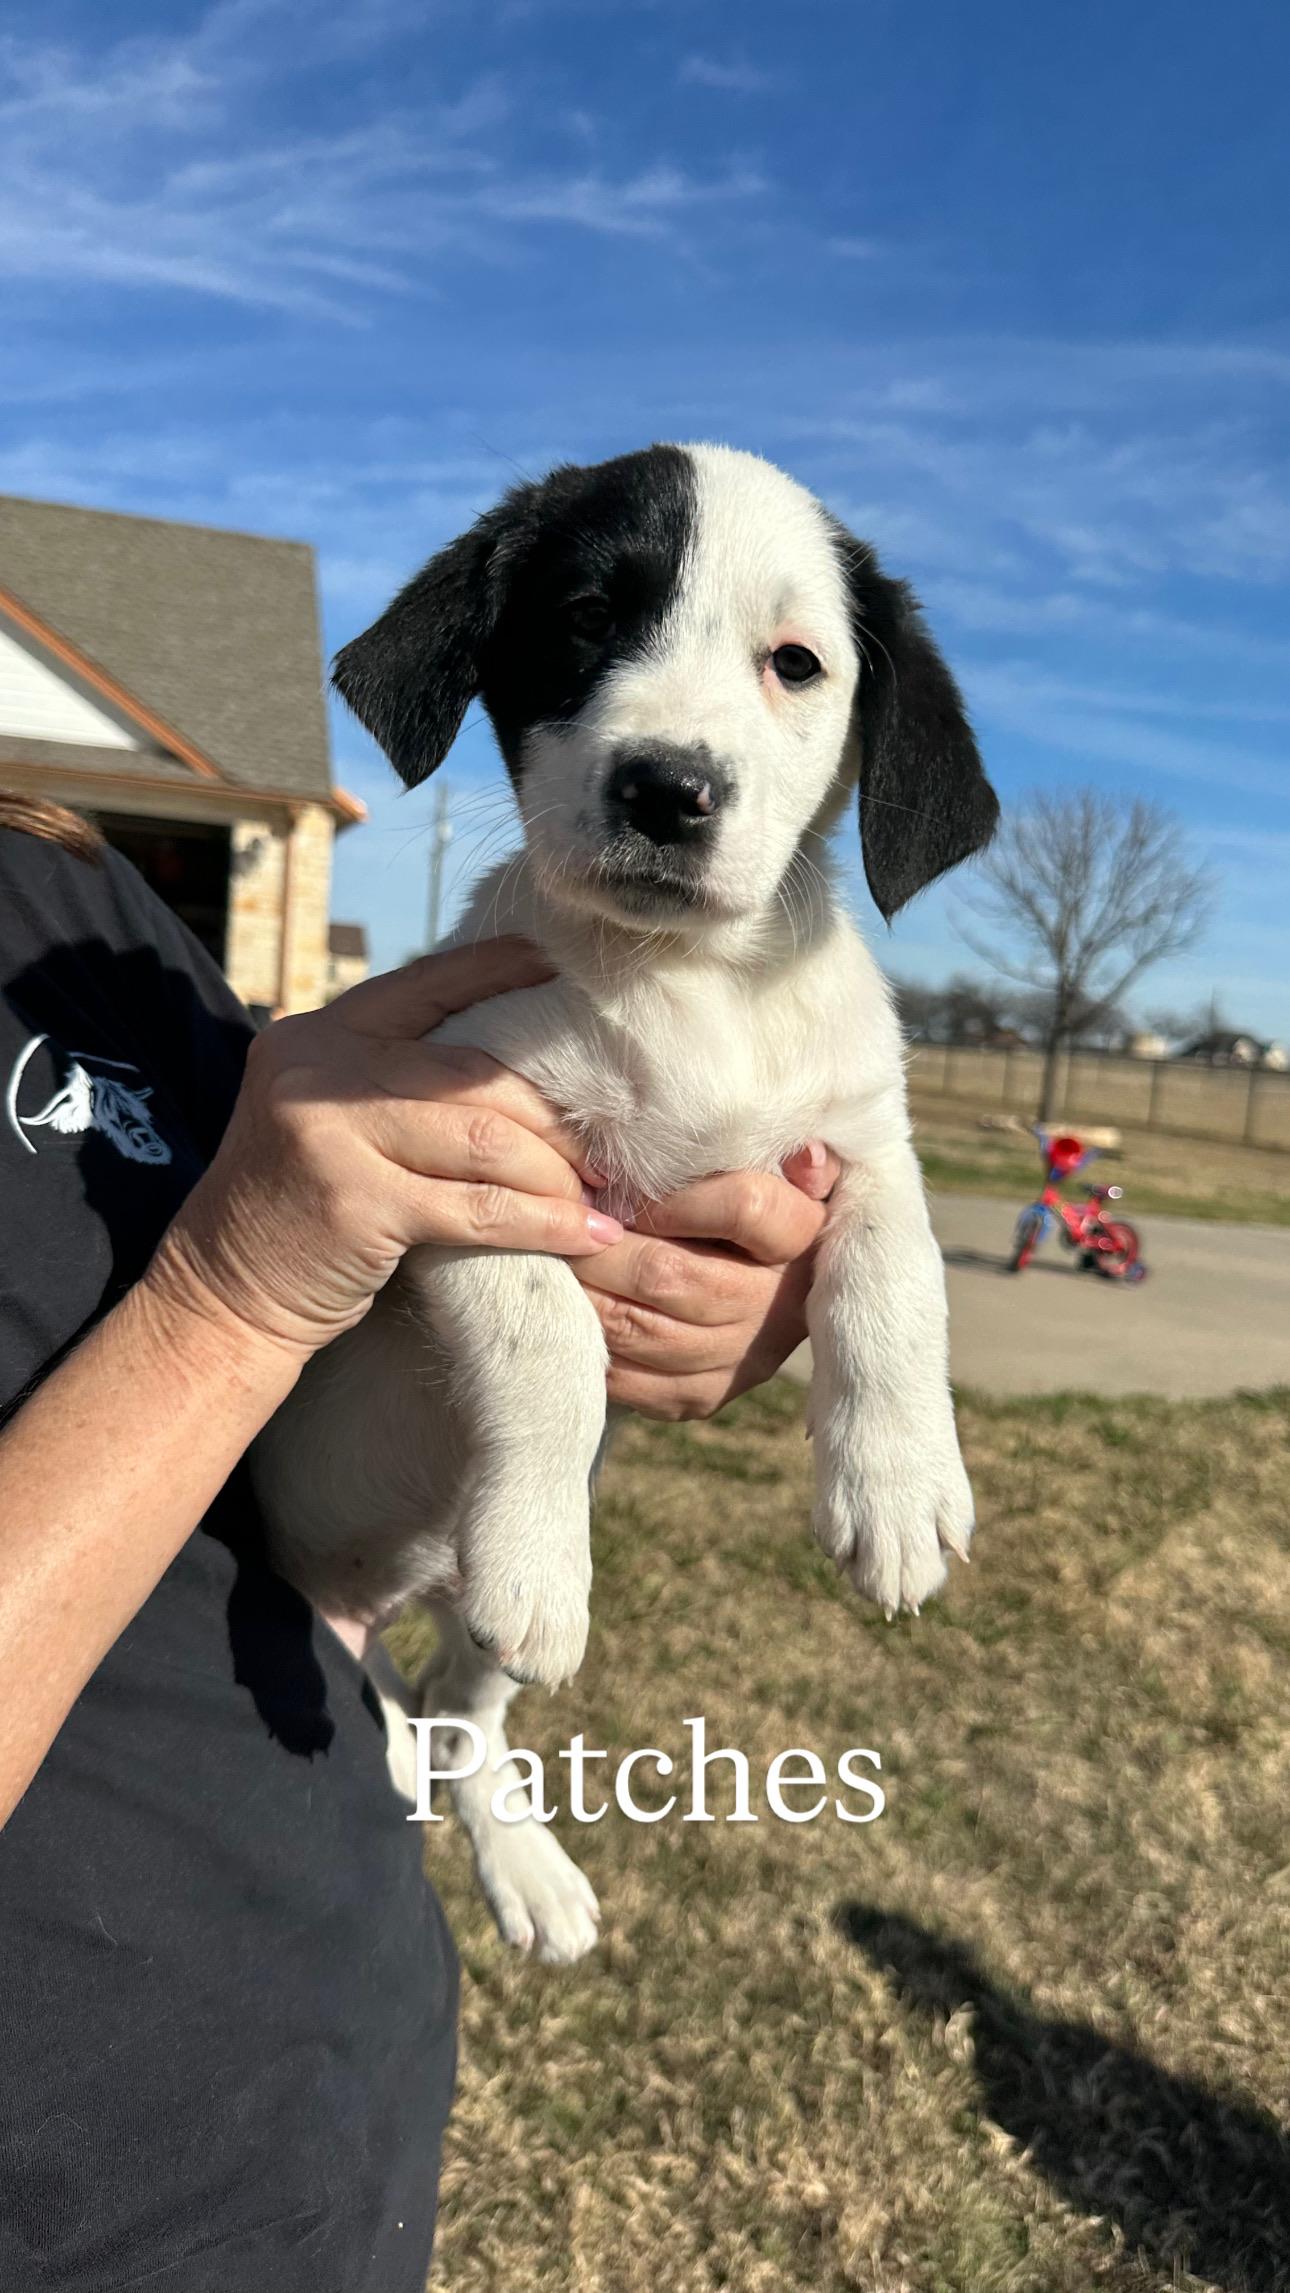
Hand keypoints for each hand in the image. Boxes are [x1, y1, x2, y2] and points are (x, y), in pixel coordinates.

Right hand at [148, 941, 622, 1359]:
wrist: (224, 1294)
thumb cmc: (301, 1208)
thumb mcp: (330, 1117)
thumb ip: (394, 1076)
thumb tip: (515, 1061)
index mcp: (319, 1034)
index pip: (427, 984)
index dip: (500, 971)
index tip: (564, 971)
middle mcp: (319, 1070)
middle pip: (474, 1073)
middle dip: (553, 1115)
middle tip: (604, 1146)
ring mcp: (331, 1134)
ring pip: (486, 1140)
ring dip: (556, 1173)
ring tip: (601, 1194)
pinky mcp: (356, 1204)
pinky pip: (478, 1210)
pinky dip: (544, 1224)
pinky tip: (586, 1234)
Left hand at [572, 1144, 839, 1419]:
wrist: (776, 1288)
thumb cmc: (765, 1202)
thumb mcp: (787, 1167)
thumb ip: (794, 1155)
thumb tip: (805, 1158)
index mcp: (802, 1239)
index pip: (745, 1208)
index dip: (675, 1195)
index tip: (628, 1184)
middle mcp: (777, 1308)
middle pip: (669, 1274)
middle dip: (600, 1246)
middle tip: (558, 1219)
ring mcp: (739, 1361)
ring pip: (639, 1329)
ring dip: (583, 1292)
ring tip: (552, 1260)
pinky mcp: (702, 1397)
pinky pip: (629, 1377)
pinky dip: (588, 1342)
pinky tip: (567, 1309)